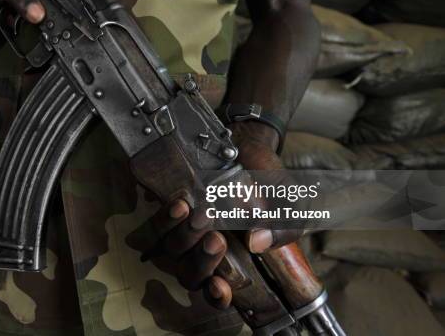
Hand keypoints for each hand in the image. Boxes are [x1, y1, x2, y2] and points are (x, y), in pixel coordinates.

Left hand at [143, 121, 303, 309]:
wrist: (249, 149)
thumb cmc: (269, 188)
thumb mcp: (288, 206)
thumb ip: (282, 227)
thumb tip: (258, 242)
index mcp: (235, 261)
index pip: (218, 292)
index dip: (216, 296)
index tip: (219, 285)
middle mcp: (206, 251)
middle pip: (191, 274)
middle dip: (202, 261)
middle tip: (217, 239)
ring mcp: (187, 232)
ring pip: (173, 250)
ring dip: (185, 237)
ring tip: (203, 215)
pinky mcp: (173, 211)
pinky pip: (159, 224)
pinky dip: (168, 218)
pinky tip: (181, 205)